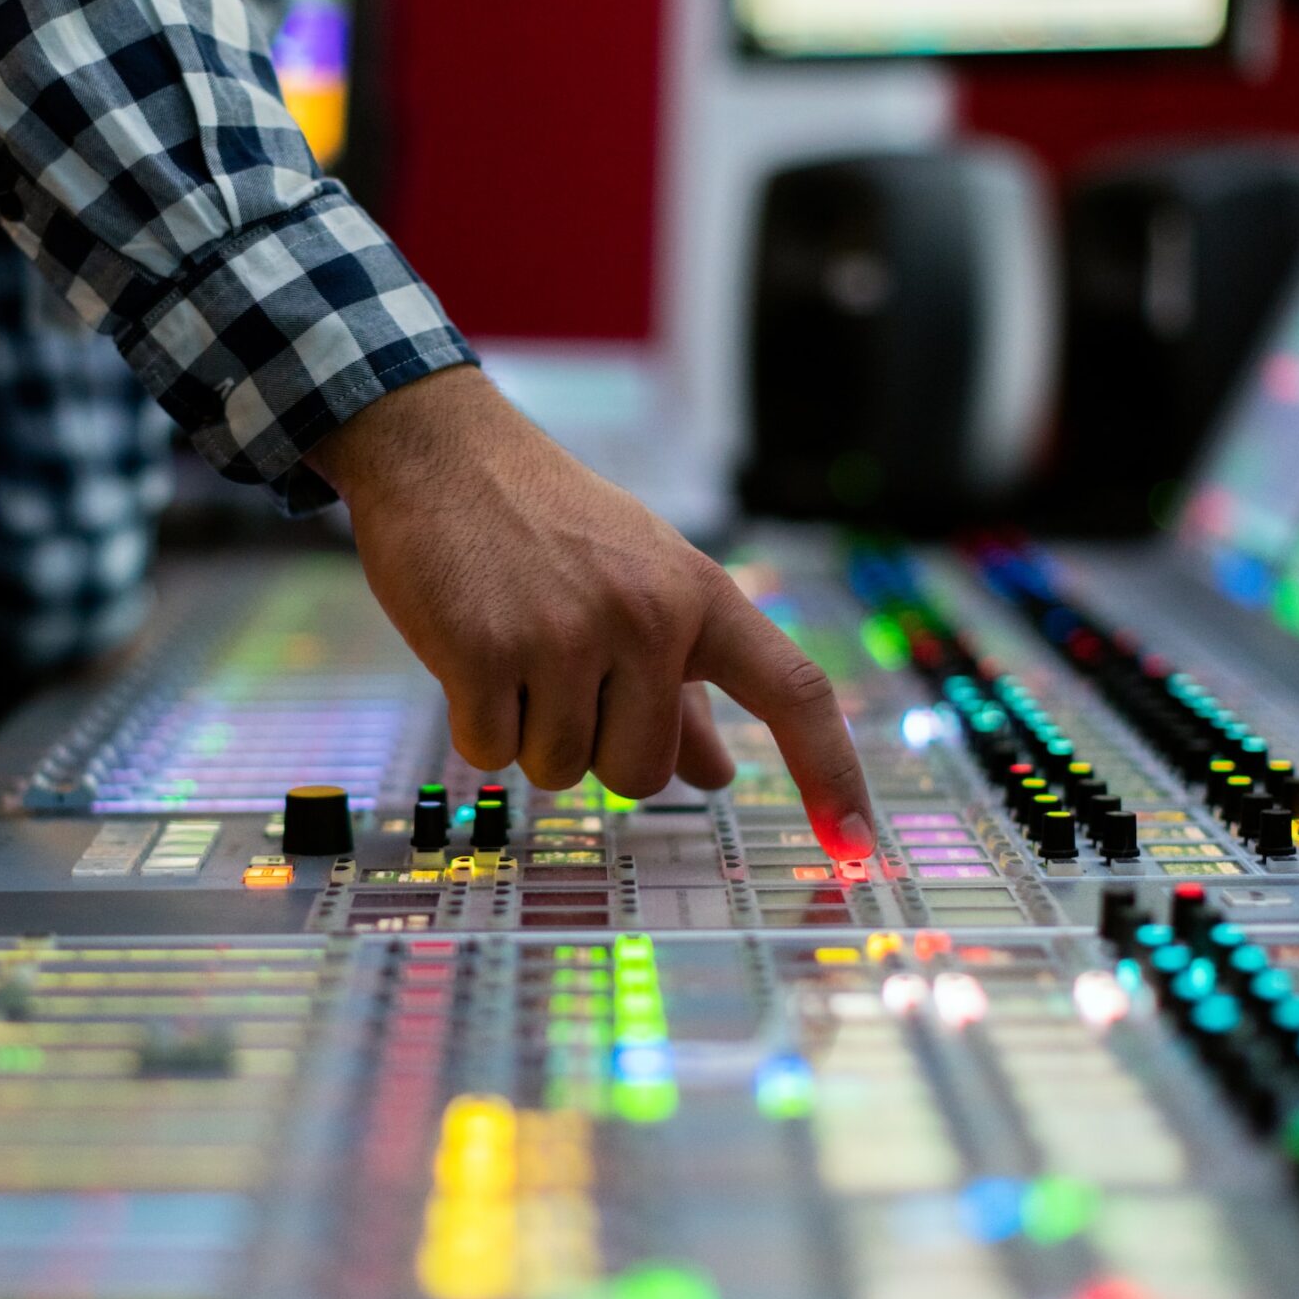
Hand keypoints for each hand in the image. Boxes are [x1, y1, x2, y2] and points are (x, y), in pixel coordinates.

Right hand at [308, 367, 874, 858]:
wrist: (443, 453)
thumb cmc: (550, 524)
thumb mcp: (641, 582)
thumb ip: (684, 686)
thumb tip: (716, 776)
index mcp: (699, 595)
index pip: (793, 690)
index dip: (831, 772)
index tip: (856, 844)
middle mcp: (646, 616)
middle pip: (641, 774)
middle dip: (596, 749)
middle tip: (561, 674)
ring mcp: (564, 635)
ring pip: (560, 770)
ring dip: (530, 733)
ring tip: (514, 648)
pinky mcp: (484, 652)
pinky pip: (492, 753)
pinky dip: (476, 723)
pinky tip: (471, 652)